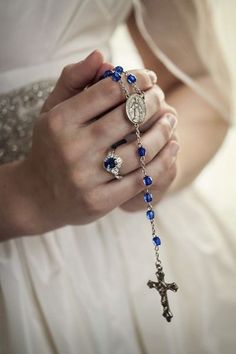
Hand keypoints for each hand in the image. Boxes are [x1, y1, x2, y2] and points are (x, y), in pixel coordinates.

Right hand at [20, 50, 177, 233]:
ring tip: (171, 120)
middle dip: (153, 102)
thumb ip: (73, 80)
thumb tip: (101, 56)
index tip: (149, 78)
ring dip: (163, 132)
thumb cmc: (51, 147)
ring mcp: (86, 177)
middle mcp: (72, 148)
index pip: (108, 91)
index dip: (135, 80)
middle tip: (161, 97)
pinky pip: (140, 180)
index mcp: (61, 121)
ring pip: (139, 150)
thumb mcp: (53, 111)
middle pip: (128, 118)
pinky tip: (172, 147)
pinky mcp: (98, 201)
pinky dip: (162, 162)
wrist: (38, 195)